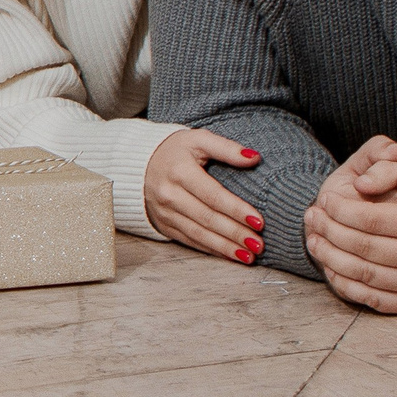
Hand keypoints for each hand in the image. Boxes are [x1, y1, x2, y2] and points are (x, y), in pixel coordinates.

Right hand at [144, 128, 266, 261]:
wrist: (137, 163)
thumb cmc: (174, 151)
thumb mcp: (198, 140)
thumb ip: (226, 148)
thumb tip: (254, 158)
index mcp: (179, 171)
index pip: (213, 195)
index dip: (236, 210)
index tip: (259, 222)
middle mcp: (169, 194)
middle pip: (207, 218)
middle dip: (235, 234)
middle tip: (258, 245)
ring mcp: (164, 212)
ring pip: (199, 234)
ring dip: (225, 247)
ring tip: (248, 256)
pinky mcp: (164, 224)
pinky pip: (190, 240)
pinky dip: (211, 250)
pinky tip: (230, 255)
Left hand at [303, 135, 396, 313]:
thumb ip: (388, 168)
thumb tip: (361, 183)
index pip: (371, 219)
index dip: (340, 209)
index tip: (323, 198)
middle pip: (364, 247)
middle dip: (329, 230)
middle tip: (310, 217)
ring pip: (364, 274)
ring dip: (330, 257)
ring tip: (312, 240)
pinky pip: (372, 299)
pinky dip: (345, 283)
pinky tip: (330, 266)